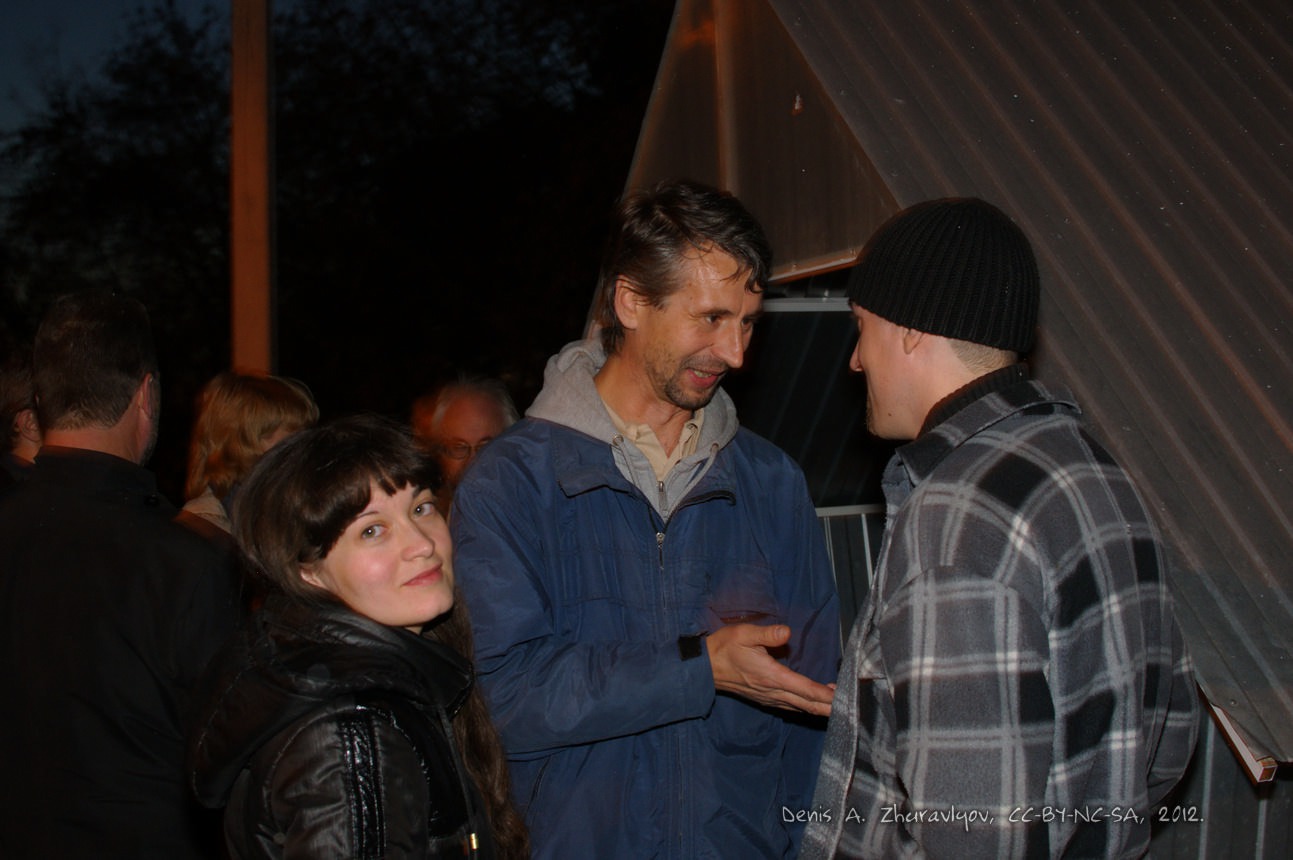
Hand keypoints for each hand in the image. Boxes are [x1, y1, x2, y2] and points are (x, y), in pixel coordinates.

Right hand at [706, 623, 833, 716]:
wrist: (705, 667)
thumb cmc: (725, 647)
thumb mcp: (744, 634)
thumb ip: (766, 634)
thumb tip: (787, 632)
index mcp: (771, 676)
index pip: (805, 689)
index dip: (825, 695)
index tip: (843, 699)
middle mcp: (773, 691)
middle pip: (807, 704)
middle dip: (829, 707)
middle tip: (850, 706)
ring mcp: (769, 697)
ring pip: (800, 708)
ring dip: (819, 708)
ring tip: (837, 704)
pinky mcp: (765, 698)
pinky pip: (791, 706)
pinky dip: (806, 706)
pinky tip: (813, 703)